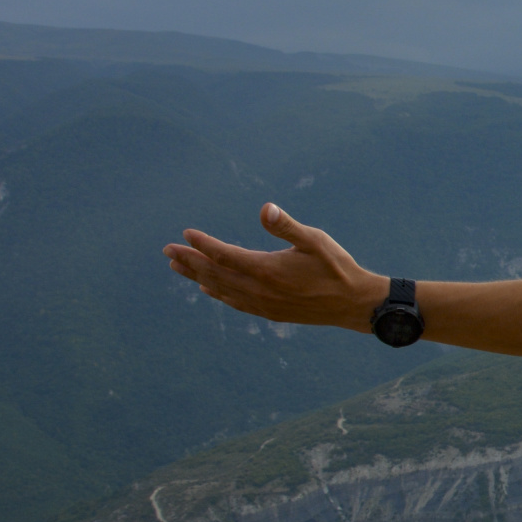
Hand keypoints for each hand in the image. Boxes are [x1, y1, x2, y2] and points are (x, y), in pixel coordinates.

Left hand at [164, 204, 386, 331]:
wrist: (354, 304)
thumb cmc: (337, 267)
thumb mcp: (315, 240)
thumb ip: (286, 226)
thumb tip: (264, 208)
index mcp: (268, 270)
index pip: (225, 255)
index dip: (203, 244)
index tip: (186, 233)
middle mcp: (260, 290)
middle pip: (215, 274)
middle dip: (189, 261)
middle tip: (167, 251)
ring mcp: (264, 305)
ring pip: (222, 290)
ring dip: (198, 277)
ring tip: (178, 267)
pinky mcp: (271, 313)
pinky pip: (235, 303)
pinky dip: (218, 293)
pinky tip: (208, 288)